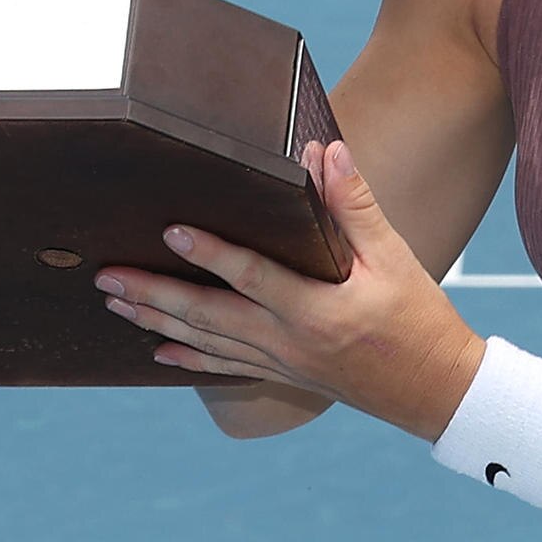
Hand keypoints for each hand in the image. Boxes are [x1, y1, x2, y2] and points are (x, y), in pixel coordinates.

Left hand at [97, 141, 485, 436]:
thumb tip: (325, 151)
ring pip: (205, 342)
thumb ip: (355, 205)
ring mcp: (282, 363)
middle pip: (208, 316)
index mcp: (317, 310)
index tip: (170, 232)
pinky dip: (188, 358)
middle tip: (106, 276)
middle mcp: (290, 341)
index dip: (210, 254)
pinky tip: (156, 348)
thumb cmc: (418, 319)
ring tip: (114, 302)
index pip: (252, 276)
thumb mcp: (395, 258)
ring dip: (156, 321)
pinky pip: (224, 367)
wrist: (435, 389)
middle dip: (153, 294)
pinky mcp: (283, 375)